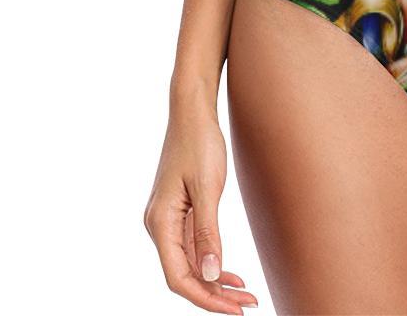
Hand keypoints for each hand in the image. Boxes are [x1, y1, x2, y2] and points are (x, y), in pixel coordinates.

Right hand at [144, 106, 256, 312]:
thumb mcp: (208, 188)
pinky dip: (212, 262)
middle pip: (184, 275)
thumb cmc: (200, 143)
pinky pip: (192, 247)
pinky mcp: (179, 211)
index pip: (178, 277)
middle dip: (214, 295)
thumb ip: (208, 233)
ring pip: (189, 264)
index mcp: (160, 223)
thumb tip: (212, 275)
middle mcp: (159, 225)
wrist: (193, 111)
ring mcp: (168, 219)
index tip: (234, 309)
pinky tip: (230, 273)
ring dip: (215, 282)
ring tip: (244, 295)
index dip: (206, 298)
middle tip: (247, 306)